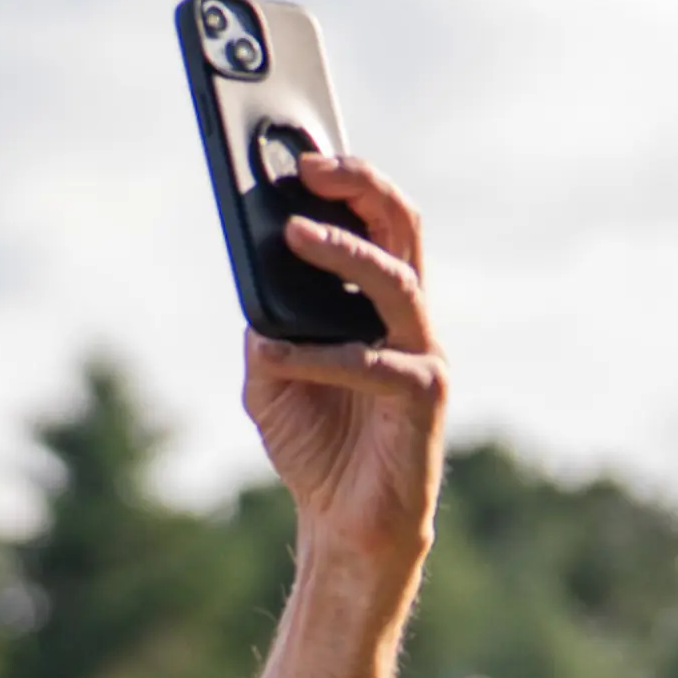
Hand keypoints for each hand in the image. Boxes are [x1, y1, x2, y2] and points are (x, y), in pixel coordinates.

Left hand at [240, 152, 446, 574]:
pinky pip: (374, 363)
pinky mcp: (423, 399)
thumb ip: (267, 329)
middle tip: (310, 167)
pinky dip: (320, 356)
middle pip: (401, 229)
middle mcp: (410, 317)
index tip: (301, 155)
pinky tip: (275, 355)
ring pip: (397, 282)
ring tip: (294, 235)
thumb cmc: (314, 445)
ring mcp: (423, 354)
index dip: (348, 183)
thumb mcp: (271, 378)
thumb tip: (255, 285)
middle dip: (360, 189)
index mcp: (378, 303)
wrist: (341, 523)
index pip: (376, 222)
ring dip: (345, 255)